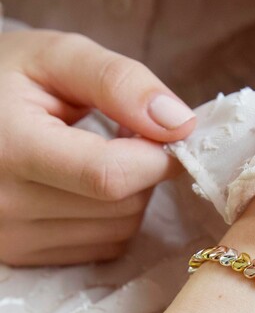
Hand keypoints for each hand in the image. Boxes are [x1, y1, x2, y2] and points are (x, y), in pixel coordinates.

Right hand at [0, 29, 195, 266]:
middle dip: (143, 170)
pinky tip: (89, 186)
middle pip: (123, 205)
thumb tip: (180, 125)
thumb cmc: (10, 80)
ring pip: (121, 229)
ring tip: (101, 157)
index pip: (110, 175)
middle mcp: (6, 205)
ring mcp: (14, 238)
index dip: (157, 158)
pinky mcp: (26, 255)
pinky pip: (106, 245)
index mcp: (9, 147)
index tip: (169, 135)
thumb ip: (119, 82)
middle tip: (123, 136)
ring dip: (132, 193)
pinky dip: (114, 216)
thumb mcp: (57, 57)